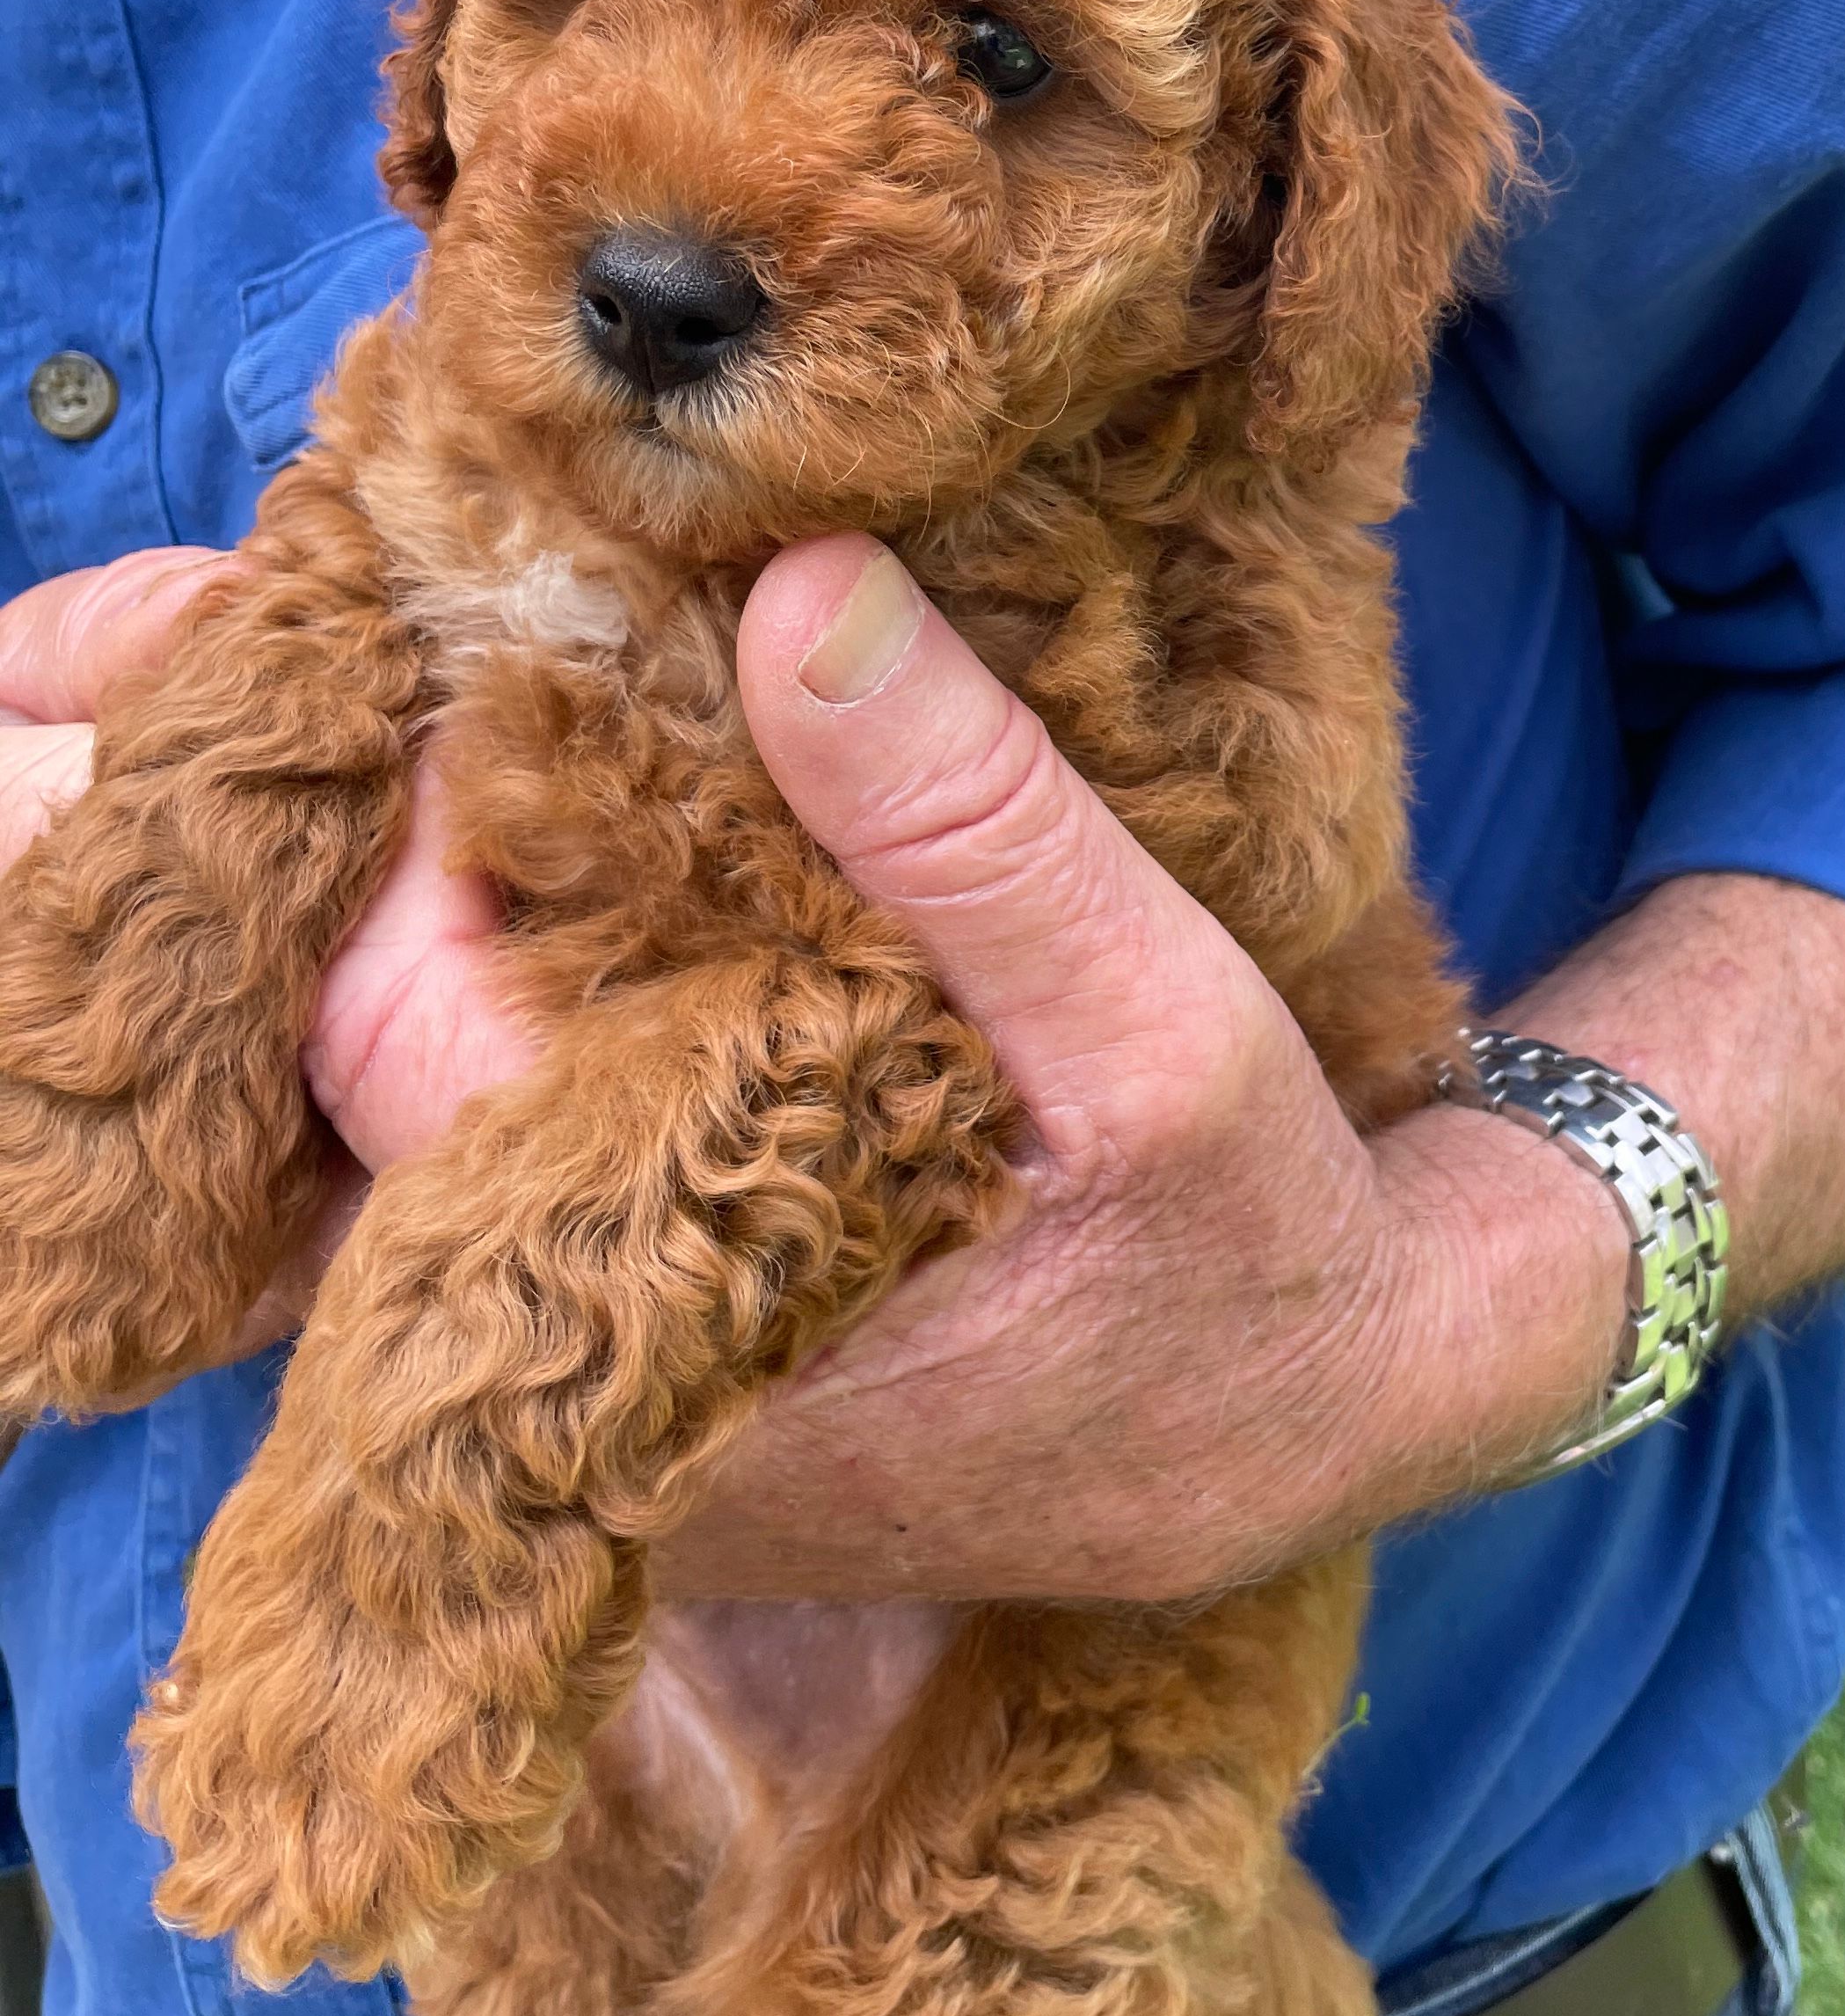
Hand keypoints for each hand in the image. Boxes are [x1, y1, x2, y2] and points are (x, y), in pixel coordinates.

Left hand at [0, 537, 1622, 1567]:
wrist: (1318, 1425)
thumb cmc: (1247, 1247)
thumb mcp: (1162, 1026)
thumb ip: (976, 829)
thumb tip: (798, 590)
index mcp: (662, 1324)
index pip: (380, 1035)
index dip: (415, 827)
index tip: (525, 655)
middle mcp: (579, 1392)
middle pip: (356, 1077)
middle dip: (434, 867)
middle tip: (557, 671)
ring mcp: (593, 1393)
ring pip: (414, 1119)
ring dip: (491, 930)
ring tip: (610, 756)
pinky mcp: (643, 1361)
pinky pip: (506, 1151)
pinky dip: (551, 1007)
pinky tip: (661, 889)